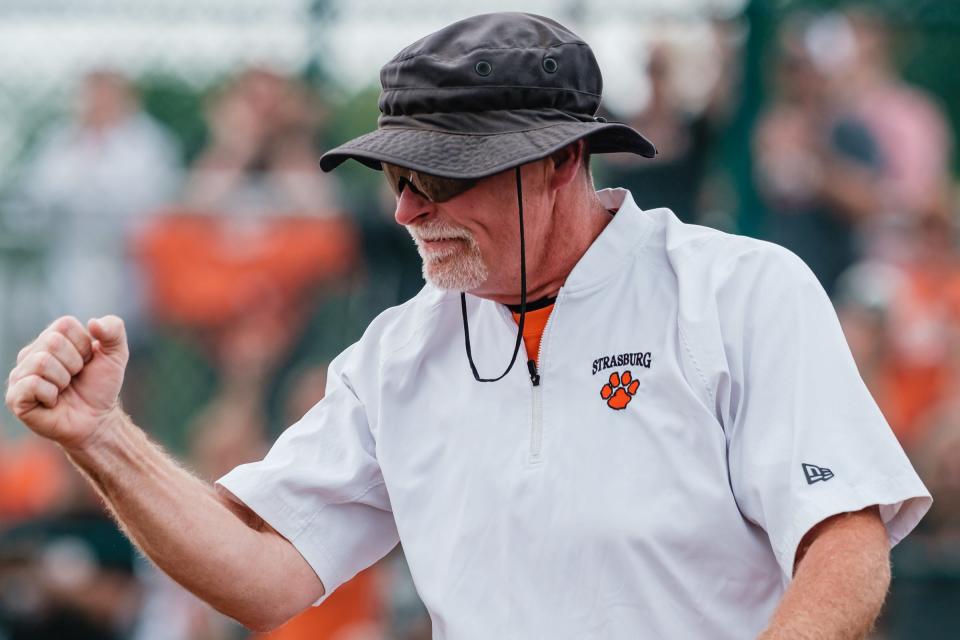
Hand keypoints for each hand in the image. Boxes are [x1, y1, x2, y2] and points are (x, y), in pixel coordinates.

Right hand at [5, 315, 127, 450]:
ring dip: (64, 380)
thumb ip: (114, 329)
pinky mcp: (15, 397)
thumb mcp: (116, 354)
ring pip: (42, 362)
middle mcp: (31, 353)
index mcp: (51, 338)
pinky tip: (52, 402)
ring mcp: (20, 375)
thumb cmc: (101, 386)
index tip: (86, 362)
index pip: (65, 325)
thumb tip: (93, 322)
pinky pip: (32, 384)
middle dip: (75, 364)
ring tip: (64, 390)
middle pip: (52, 342)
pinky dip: (51, 395)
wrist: (96, 419)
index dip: (84, 346)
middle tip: (75, 378)